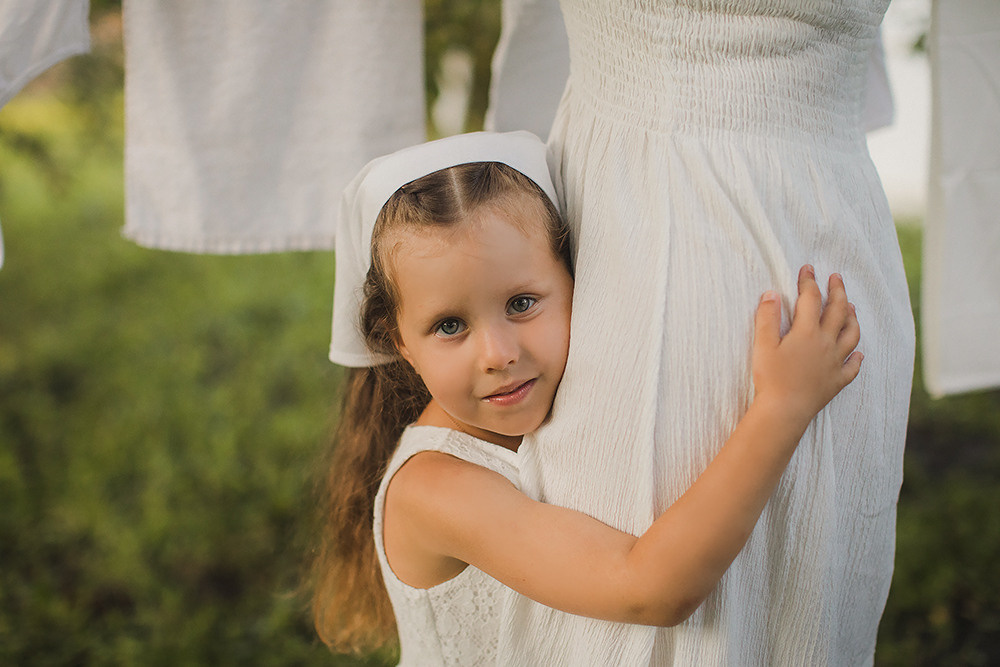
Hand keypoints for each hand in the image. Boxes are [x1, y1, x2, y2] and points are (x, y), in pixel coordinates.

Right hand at [751, 265, 862, 428]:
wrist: (785, 410)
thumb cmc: (771, 378)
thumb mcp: (763, 345)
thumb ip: (767, 317)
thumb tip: (772, 293)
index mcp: (807, 332)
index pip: (811, 299)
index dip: (809, 281)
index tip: (808, 268)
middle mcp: (826, 343)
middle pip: (838, 311)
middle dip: (838, 291)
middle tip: (837, 278)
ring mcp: (835, 362)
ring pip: (851, 335)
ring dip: (852, 318)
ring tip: (851, 307)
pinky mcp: (836, 381)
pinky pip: (853, 367)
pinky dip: (857, 358)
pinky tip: (859, 354)